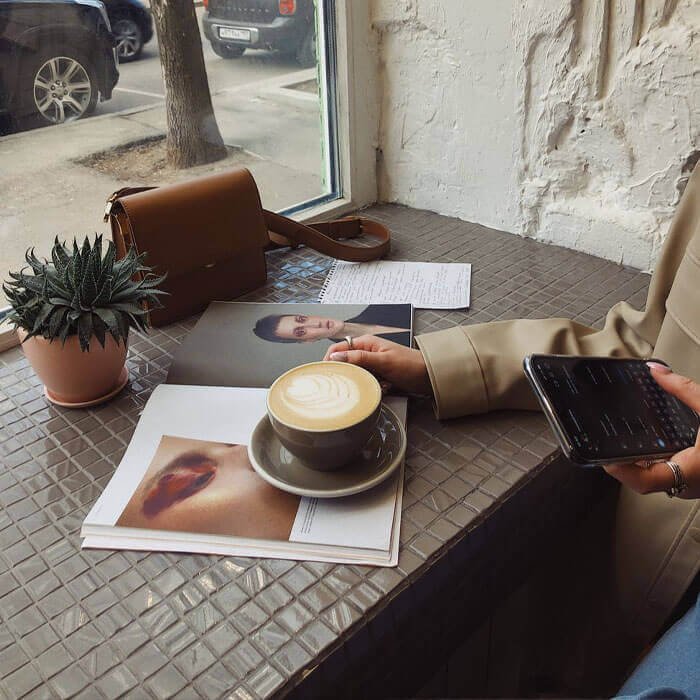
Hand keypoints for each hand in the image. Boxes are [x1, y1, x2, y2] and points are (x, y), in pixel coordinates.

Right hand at [322, 335, 432, 395]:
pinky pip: (366, 382)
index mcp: (366, 343)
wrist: (430, 377)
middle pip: (345, 364)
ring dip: (362, 382)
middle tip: (354, 383)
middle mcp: (366, 352)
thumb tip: (336, 357)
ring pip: (356, 375)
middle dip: (349, 374)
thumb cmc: (411, 365)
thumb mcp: (383, 361)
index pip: (338, 349)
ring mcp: (372, 365)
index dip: (330, 360)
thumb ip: (359, 358)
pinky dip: (372, 387)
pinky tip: (383, 388)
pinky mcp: (378, 376)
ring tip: (376, 384)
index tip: (326, 373)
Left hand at [604, 362, 699, 498]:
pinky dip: (656, 459)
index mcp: (693, 472)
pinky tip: (648, 443)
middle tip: (604, 442)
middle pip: (644, 480)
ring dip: (639, 461)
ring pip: (657, 478)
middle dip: (624, 462)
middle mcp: (690, 485)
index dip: (620, 471)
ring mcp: (694, 486)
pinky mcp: (697, 480)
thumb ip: (684, 390)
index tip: (603, 455)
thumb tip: (656, 371)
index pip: (644, 482)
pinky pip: (670, 473)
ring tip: (619, 440)